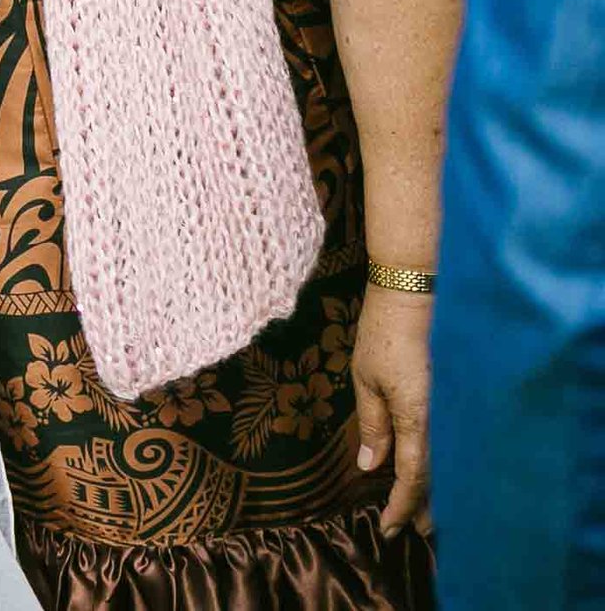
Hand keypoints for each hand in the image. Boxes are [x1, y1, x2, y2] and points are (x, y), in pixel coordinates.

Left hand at [352, 285, 432, 535]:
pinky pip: (452, 441)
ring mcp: (454, 408)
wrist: (417, 293)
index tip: (388, 526)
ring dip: (437, 489)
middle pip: (438, 477)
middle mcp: (443, 418)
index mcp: (418, 417)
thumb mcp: (366, 379)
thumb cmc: (384, 333)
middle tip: (410, 530)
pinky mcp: (457, 397)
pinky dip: (443, 463)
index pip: (414, 476)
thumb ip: (374, 425)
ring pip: (448, 463)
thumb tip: (371, 466)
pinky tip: (435, 473)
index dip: (401, 504)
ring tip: (423, 513)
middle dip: (424, 506)